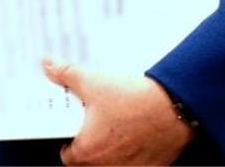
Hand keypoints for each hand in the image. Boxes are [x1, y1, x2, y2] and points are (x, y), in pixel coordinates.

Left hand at [43, 59, 194, 165]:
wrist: (174, 106)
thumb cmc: (135, 100)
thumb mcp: (93, 82)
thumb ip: (67, 75)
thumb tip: (50, 67)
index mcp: (88, 150)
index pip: (68, 156)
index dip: (69, 141)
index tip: (74, 129)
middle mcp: (108, 165)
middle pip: (89, 162)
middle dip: (89, 145)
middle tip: (94, 125)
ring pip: (112, 163)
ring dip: (111, 150)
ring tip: (115, 128)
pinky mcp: (150, 166)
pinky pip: (134, 163)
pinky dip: (132, 153)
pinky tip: (135, 134)